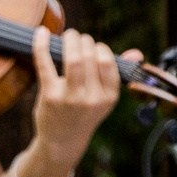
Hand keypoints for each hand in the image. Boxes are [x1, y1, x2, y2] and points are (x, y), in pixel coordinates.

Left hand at [27, 25, 127, 176]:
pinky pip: (45, 64)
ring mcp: (69, 98)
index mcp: (108, 97)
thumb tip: (136, 53)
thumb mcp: (104, 98)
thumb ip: (118, 74)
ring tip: (67, 35)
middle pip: (90, 57)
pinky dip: (41, 45)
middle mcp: (91, 98)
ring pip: (73, 60)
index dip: (99, 48)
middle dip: (83, 41)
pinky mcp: (48, 96)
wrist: (61, 142)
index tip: (92, 46)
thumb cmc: (83, 114)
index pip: (108, 62)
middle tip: (76, 37)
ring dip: (69, 41)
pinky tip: (40, 33)